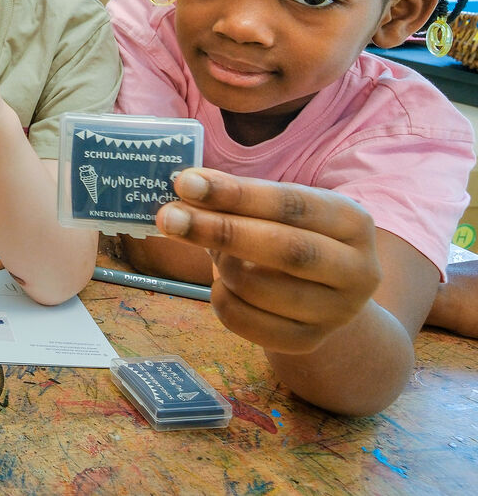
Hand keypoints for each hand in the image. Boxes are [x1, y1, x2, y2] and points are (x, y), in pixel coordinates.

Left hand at [157, 168, 381, 353]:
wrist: (325, 296)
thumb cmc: (290, 237)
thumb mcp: (275, 211)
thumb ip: (235, 198)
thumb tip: (186, 187)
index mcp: (353, 222)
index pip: (291, 204)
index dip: (236, 194)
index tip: (185, 183)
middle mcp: (357, 270)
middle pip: (285, 249)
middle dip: (220, 229)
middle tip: (168, 217)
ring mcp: (337, 312)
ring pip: (261, 288)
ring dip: (221, 265)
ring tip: (211, 251)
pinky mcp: (308, 342)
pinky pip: (247, 322)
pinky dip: (221, 299)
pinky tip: (222, 285)